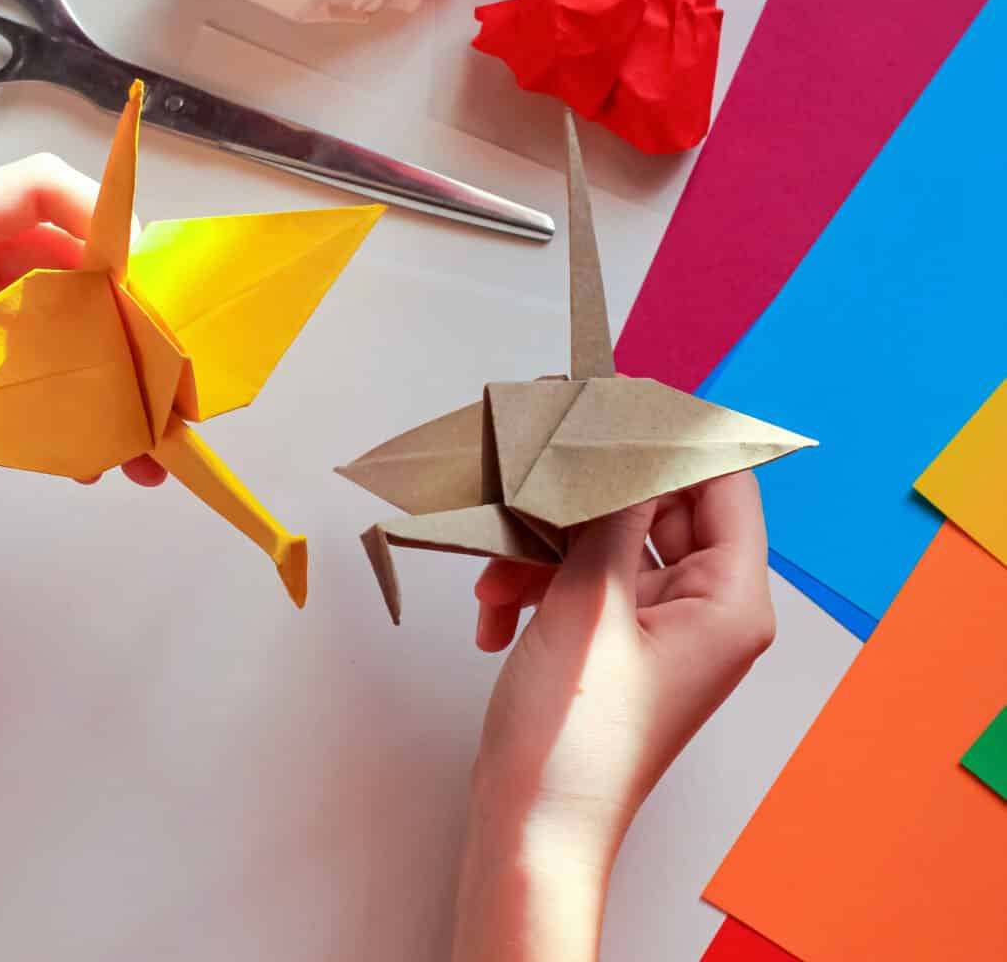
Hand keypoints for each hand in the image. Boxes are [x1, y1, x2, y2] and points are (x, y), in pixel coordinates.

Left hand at [0, 154, 167, 503]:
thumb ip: (3, 384)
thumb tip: (99, 389)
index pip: (34, 189)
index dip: (103, 219)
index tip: (149, 287)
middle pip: (65, 250)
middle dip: (124, 310)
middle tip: (165, 378)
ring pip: (60, 303)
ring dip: (106, 358)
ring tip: (142, 431)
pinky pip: (35, 341)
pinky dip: (72, 383)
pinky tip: (93, 442)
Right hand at [453, 472, 775, 961]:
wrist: (530, 824)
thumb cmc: (573, 733)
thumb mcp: (590, 601)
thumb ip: (609, 506)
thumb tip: (624, 426)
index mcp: (731, 602)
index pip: (722, 483)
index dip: (669, 436)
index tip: (607, 400)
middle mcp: (707, 612)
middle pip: (656, 509)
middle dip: (581, 499)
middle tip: (530, 465)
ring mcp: (660, 632)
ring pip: (606, 546)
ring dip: (543, 550)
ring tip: (493, 577)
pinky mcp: (616, 648)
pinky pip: (582, 586)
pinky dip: (535, 589)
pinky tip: (494, 618)